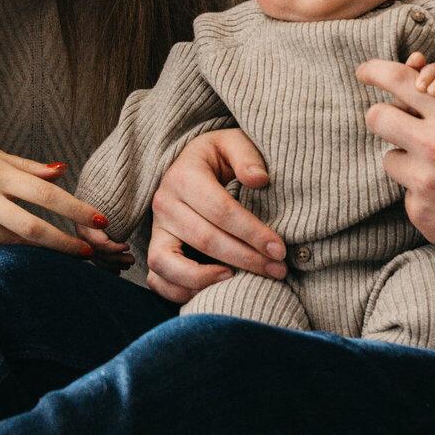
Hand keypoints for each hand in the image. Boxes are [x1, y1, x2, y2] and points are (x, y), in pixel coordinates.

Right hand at [0, 131, 130, 261]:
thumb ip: (24, 166)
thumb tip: (61, 170)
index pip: (46, 195)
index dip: (77, 210)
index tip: (101, 221)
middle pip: (34, 229)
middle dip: (67, 244)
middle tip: (91, 252)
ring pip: (14, 244)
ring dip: (41, 252)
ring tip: (63, 253)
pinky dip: (10, 252)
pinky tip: (25, 254)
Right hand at [145, 128, 286, 304]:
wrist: (190, 164)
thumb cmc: (219, 157)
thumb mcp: (232, 143)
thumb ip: (247, 155)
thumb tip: (259, 179)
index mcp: (184, 175)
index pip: (221, 210)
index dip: (252, 232)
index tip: (279, 249)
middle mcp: (164, 203)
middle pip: (204, 239)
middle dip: (245, 259)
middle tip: (278, 270)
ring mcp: (156, 229)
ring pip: (170, 263)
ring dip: (206, 280)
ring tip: (239, 281)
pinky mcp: (155, 248)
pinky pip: (157, 279)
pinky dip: (180, 291)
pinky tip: (214, 289)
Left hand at [357, 57, 434, 260]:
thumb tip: (424, 72)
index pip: (398, 80)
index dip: (374, 70)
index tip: (364, 71)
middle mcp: (433, 146)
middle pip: (377, 117)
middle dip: (386, 116)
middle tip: (401, 123)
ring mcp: (422, 182)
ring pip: (389, 158)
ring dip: (407, 159)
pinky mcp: (418, 212)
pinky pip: (406, 192)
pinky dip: (422, 191)